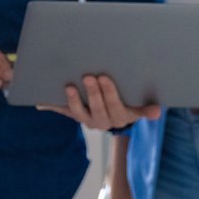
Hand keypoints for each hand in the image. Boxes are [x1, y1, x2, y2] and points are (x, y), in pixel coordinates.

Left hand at [38, 73, 161, 130]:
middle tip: (88, 77)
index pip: (115, 106)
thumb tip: (158, 112)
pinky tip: (40, 102)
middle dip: (92, 93)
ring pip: (78, 113)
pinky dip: (50, 106)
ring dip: (73, 101)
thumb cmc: (132, 102)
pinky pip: (62, 111)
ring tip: (69, 87)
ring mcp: (87, 119)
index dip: (108, 93)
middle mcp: (103, 122)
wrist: (119, 113)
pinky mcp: (74, 115)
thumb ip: (147, 108)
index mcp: (120, 117)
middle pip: (96, 109)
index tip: (104, 77)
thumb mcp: (141, 106)